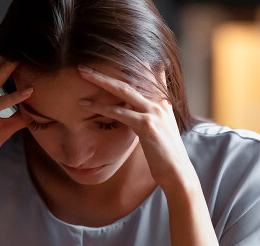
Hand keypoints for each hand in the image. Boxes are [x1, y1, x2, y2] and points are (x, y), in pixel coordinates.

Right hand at [0, 55, 33, 183]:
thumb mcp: (3, 129)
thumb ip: (16, 117)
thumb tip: (35, 111)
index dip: (4, 62)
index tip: (20, 52)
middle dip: (7, 59)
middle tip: (24, 46)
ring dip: (9, 70)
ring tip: (25, 59)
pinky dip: (13, 97)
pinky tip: (29, 91)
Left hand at [76, 65, 194, 188]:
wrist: (177, 172)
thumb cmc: (164, 156)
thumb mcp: (157, 131)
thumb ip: (146, 117)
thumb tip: (131, 113)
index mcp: (162, 102)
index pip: (145, 75)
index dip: (128, 65)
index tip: (107, 59)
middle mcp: (160, 102)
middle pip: (130, 79)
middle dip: (106, 71)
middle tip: (85, 66)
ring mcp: (155, 112)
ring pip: (123, 90)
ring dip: (100, 81)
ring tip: (82, 74)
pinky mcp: (147, 125)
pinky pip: (120, 112)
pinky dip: (100, 107)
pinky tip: (85, 104)